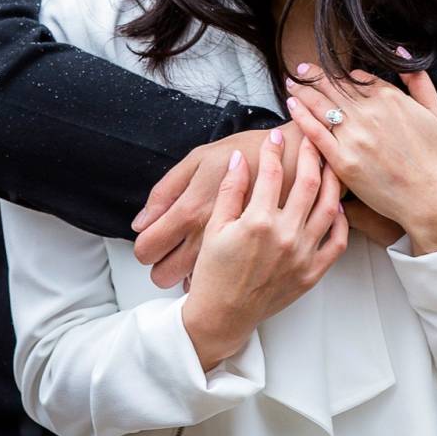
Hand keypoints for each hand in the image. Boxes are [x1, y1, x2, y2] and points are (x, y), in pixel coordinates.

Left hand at [133, 124, 305, 287]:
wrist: (295, 156)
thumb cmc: (247, 151)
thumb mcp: (199, 159)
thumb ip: (167, 190)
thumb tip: (141, 222)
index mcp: (190, 211)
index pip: (147, 248)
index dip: (144, 246)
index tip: (152, 240)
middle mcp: (206, 238)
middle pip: (162, 274)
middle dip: (161, 265)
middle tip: (171, 249)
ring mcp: (230, 252)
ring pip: (188, 284)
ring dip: (185, 273)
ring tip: (194, 254)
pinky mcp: (250, 259)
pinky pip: (219, 280)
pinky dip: (214, 273)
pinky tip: (219, 257)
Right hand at [180, 127, 347, 369]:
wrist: (222, 315)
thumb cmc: (215, 274)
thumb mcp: (214, 228)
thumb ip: (230, 190)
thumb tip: (239, 159)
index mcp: (258, 222)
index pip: (271, 172)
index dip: (273, 149)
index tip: (274, 136)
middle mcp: (285, 236)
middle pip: (308, 182)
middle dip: (310, 153)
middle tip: (310, 139)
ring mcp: (303, 254)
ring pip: (329, 207)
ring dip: (332, 181)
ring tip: (329, 164)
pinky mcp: (313, 272)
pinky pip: (338, 242)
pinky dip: (340, 221)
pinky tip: (335, 206)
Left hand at [285, 64, 436, 255]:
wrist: (430, 198)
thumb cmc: (436, 157)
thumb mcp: (436, 111)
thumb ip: (418, 80)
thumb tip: (399, 52)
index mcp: (390, 98)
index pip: (356, 78)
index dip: (341, 74)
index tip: (330, 73)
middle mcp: (369, 113)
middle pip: (333, 86)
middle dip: (314, 75)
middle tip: (301, 68)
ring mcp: (354, 136)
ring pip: (320, 104)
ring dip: (303, 90)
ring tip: (291, 83)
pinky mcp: (342, 160)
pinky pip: (315, 132)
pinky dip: (301, 115)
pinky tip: (292, 105)